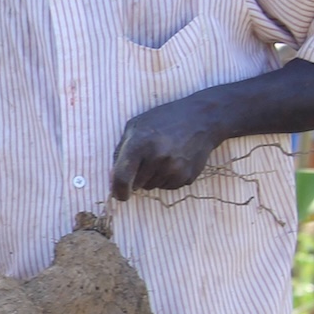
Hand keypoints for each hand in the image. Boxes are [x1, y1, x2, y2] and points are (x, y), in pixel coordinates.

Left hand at [109, 97, 229, 199]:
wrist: (201, 119)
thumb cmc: (164, 119)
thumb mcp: (135, 126)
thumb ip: (120, 152)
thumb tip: (112, 179)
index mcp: (140, 144)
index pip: (123, 178)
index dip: (118, 190)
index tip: (119, 194)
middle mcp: (157, 159)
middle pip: (137, 185)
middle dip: (136, 176)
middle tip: (147, 158)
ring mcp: (174, 170)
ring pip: (152, 186)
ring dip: (152, 177)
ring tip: (162, 156)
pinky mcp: (187, 177)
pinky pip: (168, 186)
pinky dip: (167, 177)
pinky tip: (174, 160)